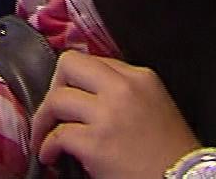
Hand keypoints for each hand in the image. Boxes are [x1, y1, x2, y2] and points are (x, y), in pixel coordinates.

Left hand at [28, 51, 199, 178]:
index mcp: (141, 77)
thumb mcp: (156, 106)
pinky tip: (52, 156)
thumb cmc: (171, 153)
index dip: (76, 80)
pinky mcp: (97, 143)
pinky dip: (47, 146)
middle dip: (54, 86)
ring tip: (45, 136)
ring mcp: (109, 115)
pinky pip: (57, 135)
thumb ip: (126, 92)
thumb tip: (88, 94)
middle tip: (54, 111)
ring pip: (57, 99)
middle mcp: (124, 89)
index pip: (94, 60)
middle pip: (69, 64)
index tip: (69, 96)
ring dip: (44, 119)